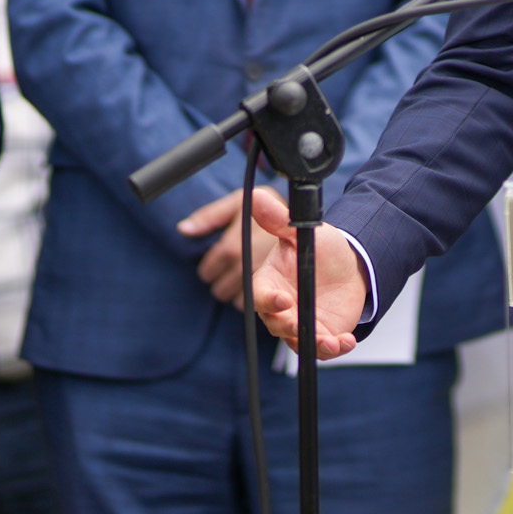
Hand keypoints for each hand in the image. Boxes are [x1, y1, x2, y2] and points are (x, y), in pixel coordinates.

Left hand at [178, 187, 288, 306]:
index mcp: (233, 248)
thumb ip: (212, 215)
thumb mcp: (243, 201)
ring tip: (251, 282)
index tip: (214, 266)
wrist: (329, 239)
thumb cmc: (277, 209)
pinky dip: (261, 306)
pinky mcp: (281, 305)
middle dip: (224, 282)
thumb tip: (183, 229)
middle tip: (233, 273)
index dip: (210, 268)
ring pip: (238, 302)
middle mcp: (245, 269)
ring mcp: (261, 288)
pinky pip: (258, 311)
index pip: (208, 269)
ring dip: (241, 295)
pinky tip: (268, 294)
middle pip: (220, 289)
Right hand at [247, 195, 366, 360]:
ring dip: (313, 344)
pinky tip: (346, 341)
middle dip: (287, 327)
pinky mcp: (320, 334)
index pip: (260, 296)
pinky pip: (322, 348)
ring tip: (331, 341)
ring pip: (298, 341)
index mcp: (270, 283)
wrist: (349, 264)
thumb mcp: (300, 232)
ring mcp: (300, 324)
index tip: (283, 300)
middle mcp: (281, 308)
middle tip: (299, 324)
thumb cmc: (319, 248)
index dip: (268, 301)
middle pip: (275, 324)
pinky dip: (333, 348)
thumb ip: (278, 219)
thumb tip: (256, 195)